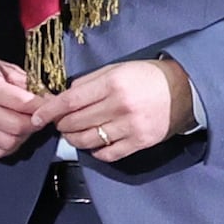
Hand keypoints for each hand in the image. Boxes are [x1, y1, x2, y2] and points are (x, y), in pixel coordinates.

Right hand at [0, 59, 50, 159]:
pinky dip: (11, 146)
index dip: (42, 106)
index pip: (23, 103)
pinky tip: (12, 135)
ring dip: (24, 136)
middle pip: (18, 126)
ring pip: (10, 142)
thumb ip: (25, 82)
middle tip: (39, 116)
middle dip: (35, 123)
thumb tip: (48, 98)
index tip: (50, 104)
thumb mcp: (2, 69)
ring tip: (25, 125)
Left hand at [45, 57, 192, 164]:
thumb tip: (62, 97)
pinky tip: (94, 144)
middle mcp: (119, 106)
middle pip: (76, 122)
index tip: (37, 117)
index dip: (49, 111)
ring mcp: (130, 127)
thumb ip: (88, 83)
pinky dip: (95, 151)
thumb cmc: (147, 76)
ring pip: (88, 140)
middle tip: (59, 123)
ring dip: (74, 139)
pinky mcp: (140, 142)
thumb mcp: (117, 69)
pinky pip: (108, 154)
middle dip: (61, 125)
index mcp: (112, 84)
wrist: (186, 89)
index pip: (70, 101)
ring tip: (73, 133)